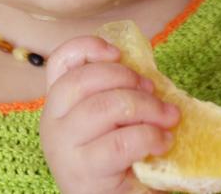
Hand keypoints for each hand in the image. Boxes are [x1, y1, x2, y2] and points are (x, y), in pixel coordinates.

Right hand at [40, 35, 179, 193]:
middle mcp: (52, 122)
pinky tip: (163, 142)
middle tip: (153, 91)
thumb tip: (148, 73)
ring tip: (168, 119)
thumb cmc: (117, 158)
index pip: (60, 61)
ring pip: (105, 107)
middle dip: (128, 79)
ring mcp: (63, 148)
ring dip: (146, 107)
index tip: (117, 53)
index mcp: (59, 103)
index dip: (88, 47)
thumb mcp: (113, 119)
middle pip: (85, 80)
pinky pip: (121, 142)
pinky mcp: (83, 172)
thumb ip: (119, 93)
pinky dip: (150, 136)